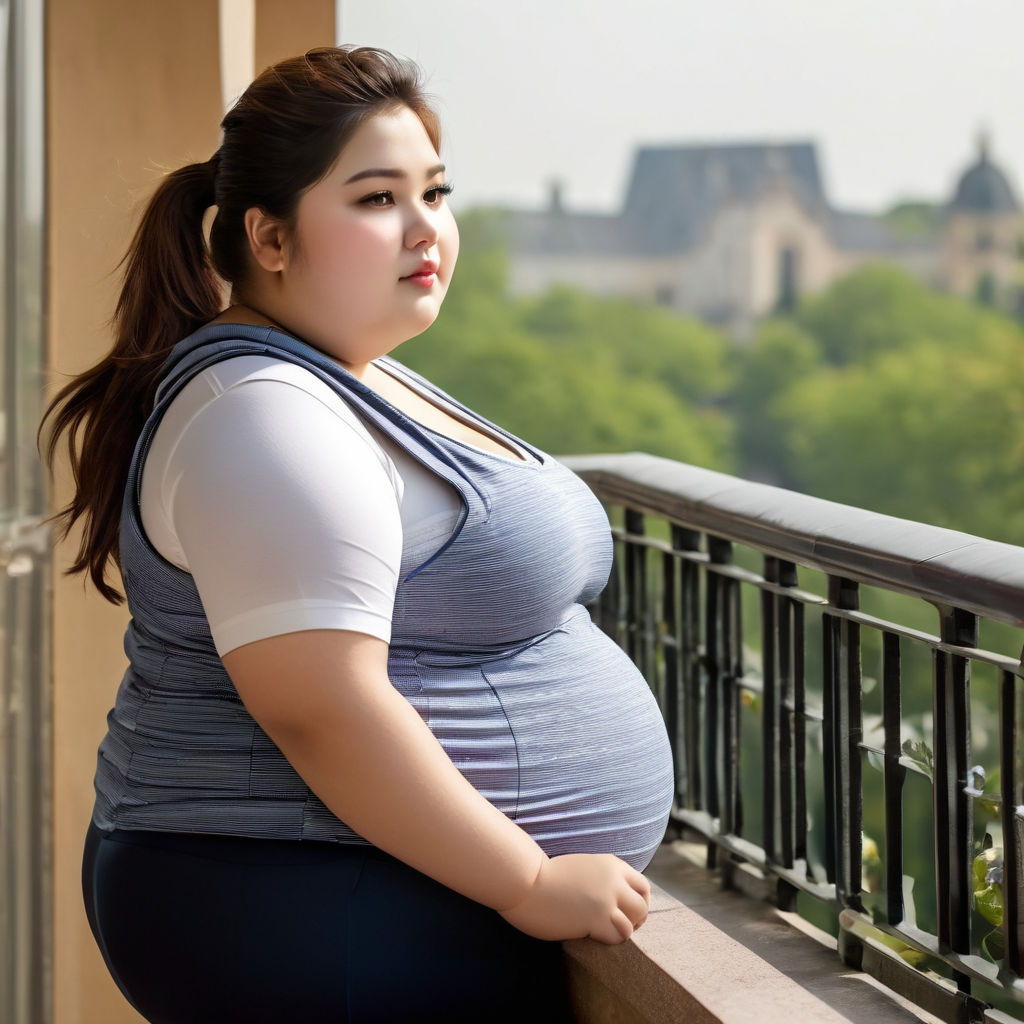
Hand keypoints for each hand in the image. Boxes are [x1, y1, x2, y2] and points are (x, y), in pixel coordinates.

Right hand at [498, 853, 650, 943]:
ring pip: (634, 923)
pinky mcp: (596, 919)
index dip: (639, 902)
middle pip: (642, 906)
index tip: (628, 912)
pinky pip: (617, 936)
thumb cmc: (547, 877)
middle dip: (635, 920)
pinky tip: (592, 934)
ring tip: (605, 931)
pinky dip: (609, 939)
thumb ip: (602, 877)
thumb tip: (617, 895)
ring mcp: (606, 900)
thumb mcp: (582, 866)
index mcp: (611, 864)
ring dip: (623, 931)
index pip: (643, 886)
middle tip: (618, 927)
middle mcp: (613, 880)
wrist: (526, 882)